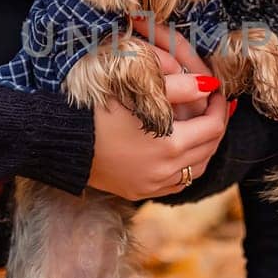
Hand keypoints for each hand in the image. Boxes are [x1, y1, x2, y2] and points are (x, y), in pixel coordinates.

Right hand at [84, 16, 229, 200]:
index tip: (216, 91)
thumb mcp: (137, 93)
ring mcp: (151, 185)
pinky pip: (175, 183)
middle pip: (208, 149)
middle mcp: (164, 171)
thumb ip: (178, 88)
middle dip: (214, 126)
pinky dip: (184, 167)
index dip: (219, 107)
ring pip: (195, 170)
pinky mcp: (138, 192)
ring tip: (199, 128)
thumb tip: (209, 86)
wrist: (58, 140)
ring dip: (203, 148)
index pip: (213, 127)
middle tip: (211, 106)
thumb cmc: (95, 110)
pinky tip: (178, 152)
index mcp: (169, 146)